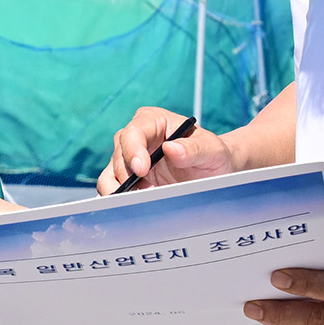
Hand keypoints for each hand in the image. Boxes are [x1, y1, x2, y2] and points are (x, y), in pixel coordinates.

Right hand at [97, 107, 237, 194]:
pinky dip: (119, 198)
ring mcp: (130, 158)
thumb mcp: (212, 151)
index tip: (142, 169)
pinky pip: (113, 188)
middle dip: (127, 174)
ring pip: (111, 173)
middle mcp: (137, 137)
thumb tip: (171, 149)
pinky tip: (134, 204)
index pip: (134, 132)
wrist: (213, 173)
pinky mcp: (129, 178)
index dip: (133, 150)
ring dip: (118, 189)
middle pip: (119, 153)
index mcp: (154, 120)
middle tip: (143, 191)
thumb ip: (195, 149)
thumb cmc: (213, 155)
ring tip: (138, 200)